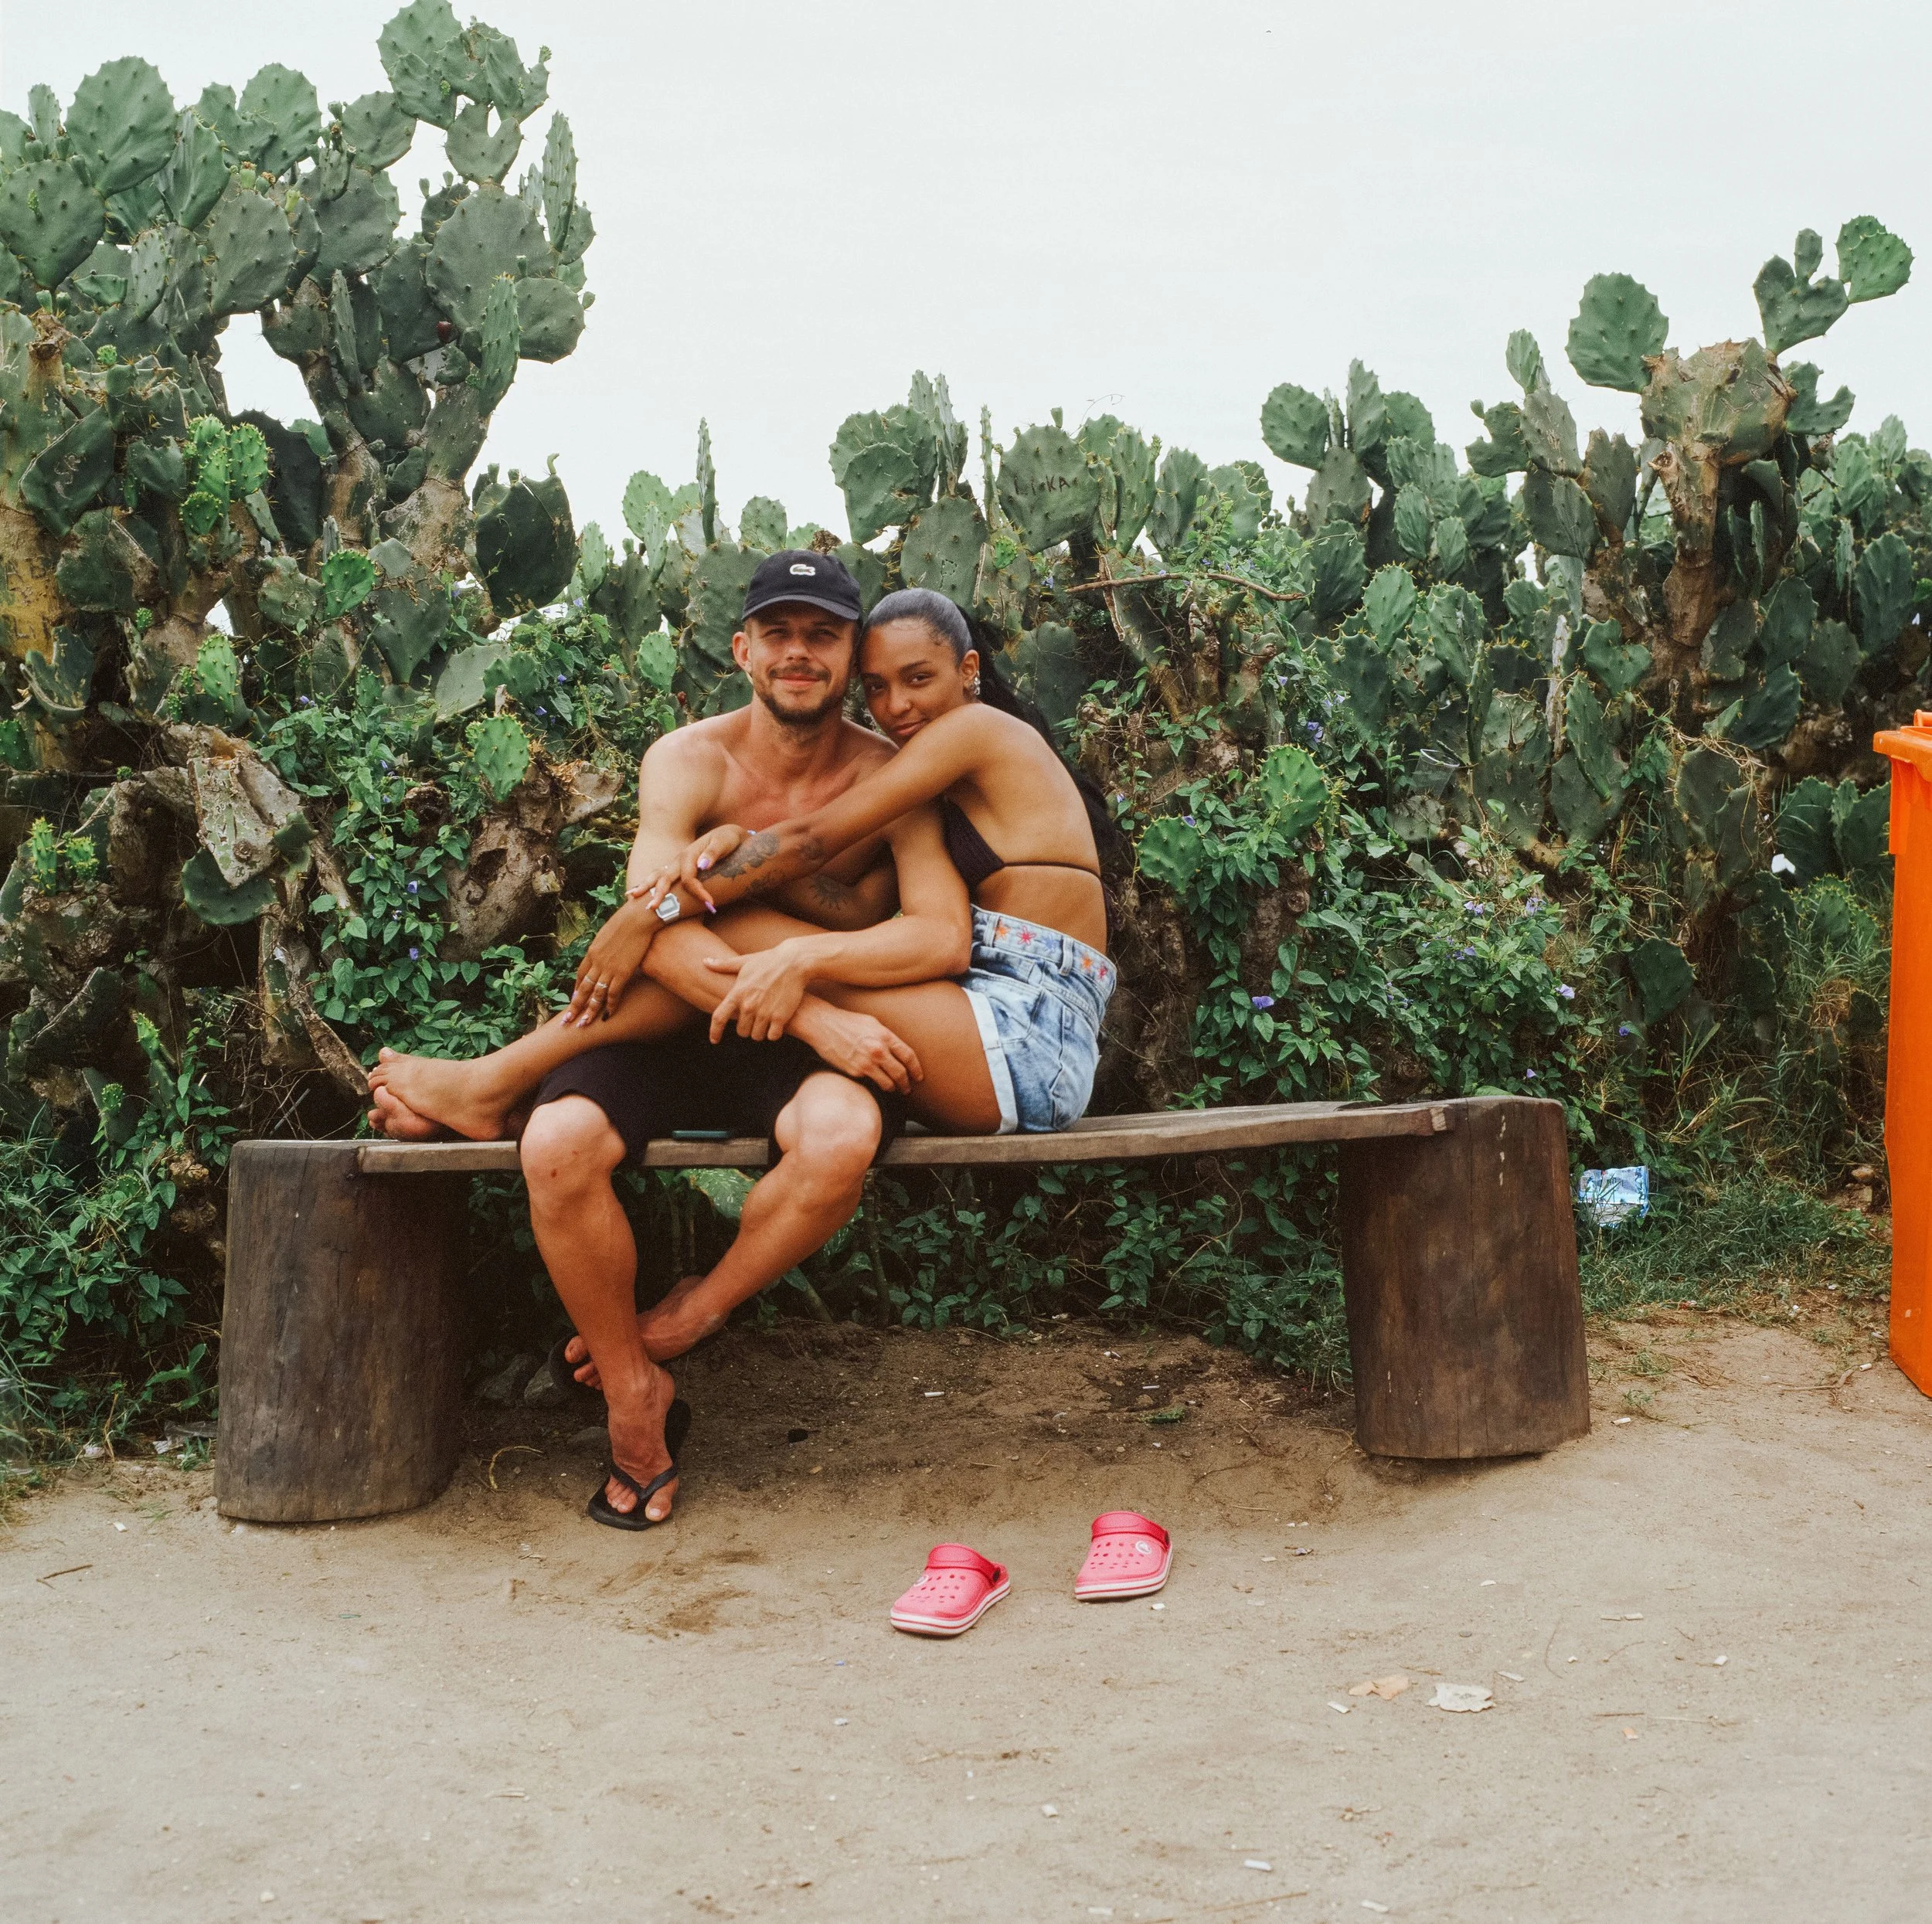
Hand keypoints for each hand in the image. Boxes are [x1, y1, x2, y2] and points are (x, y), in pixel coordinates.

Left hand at [567, 899, 659, 1024]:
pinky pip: (613, 993)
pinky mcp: (622, 972)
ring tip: (583, 1025)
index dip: (577, 989)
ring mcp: (608, 968)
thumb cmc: (627, 920)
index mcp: (592, 951)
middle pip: (583, 988)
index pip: (580, 974)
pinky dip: (610, 1006)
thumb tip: (610, 947)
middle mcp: (596, 962)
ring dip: (589, 1011)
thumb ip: (606, 944)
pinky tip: (608, 1016)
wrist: (637, 918)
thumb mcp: (610, 931)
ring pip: (595, 995)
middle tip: (567, 1020)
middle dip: (575, 1006)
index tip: (575, 998)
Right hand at [628, 824, 747, 914]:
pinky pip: (659, 877)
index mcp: (690, 855)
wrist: (728, 834)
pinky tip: (637, 892)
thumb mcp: (725, 842)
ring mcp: (676, 864)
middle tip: (651, 908)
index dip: (698, 892)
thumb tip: (702, 865)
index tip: (710, 904)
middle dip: (658, 893)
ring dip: (645, 887)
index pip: (689, 878)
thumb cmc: (728, 840)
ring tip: (631, 897)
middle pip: (665, 878)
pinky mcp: (677, 868)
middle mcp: (679, 860)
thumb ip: (713, 853)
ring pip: (656, 876)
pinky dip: (647, 885)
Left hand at [705, 944, 811, 1041]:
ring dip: (760, 1031)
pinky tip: (777, 1024)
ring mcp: (764, 1012)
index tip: (714, 1040)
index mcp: (737, 993)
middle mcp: (749, 1005)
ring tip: (766, 1021)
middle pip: (741, 1031)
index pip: (718, 1018)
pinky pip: (772, 1036)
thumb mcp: (744, 961)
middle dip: (747, 1028)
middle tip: (754, 1020)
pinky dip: (774, 1033)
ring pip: (757, 1036)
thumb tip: (704, 962)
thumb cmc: (768, 960)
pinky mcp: (780, 1017)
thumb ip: (723, 965)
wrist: (794, 962)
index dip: (714, 1031)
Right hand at [790, 1001, 922, 1093]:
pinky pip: (871, 1082)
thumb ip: (887, 1037)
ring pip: (888, 1083)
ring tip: (894, 1089)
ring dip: (893, 1088)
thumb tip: (898, 1051)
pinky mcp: (855, 1072)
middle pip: (900, 1073)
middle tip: (908, 1088)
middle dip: (906, 1084)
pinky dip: (875, 1084)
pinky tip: (876, 1083)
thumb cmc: (848, 1022)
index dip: (916, 1069)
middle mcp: (878, 1050)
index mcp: (885, 1036)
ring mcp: (866, 1063)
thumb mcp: (872, 1023)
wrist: (823, 1026)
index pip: (908, 1056)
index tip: (918, 1076)